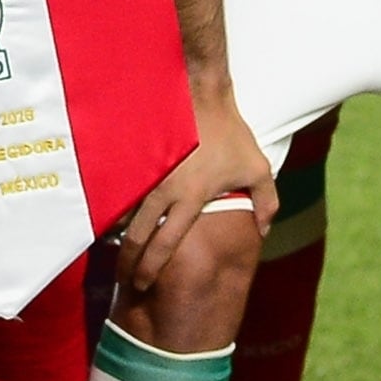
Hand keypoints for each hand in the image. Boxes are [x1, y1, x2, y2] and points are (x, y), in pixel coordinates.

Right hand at [123, 84, 275, 293]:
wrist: (202, 95)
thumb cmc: (231, 134)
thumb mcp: (256, 168)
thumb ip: (266, 202)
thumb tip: (263, 230)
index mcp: (191, 199)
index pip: (165, 244)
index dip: (151, 268)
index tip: (143, 285)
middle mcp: (164, 191)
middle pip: (136, 236)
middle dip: (127, 262)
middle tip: (124, 281)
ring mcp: (148, 175)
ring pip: (124, 214)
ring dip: (118, 236)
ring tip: (115, 256)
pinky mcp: (139, 160)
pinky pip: (123, 192)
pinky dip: (117, 209)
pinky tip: (114, 222)